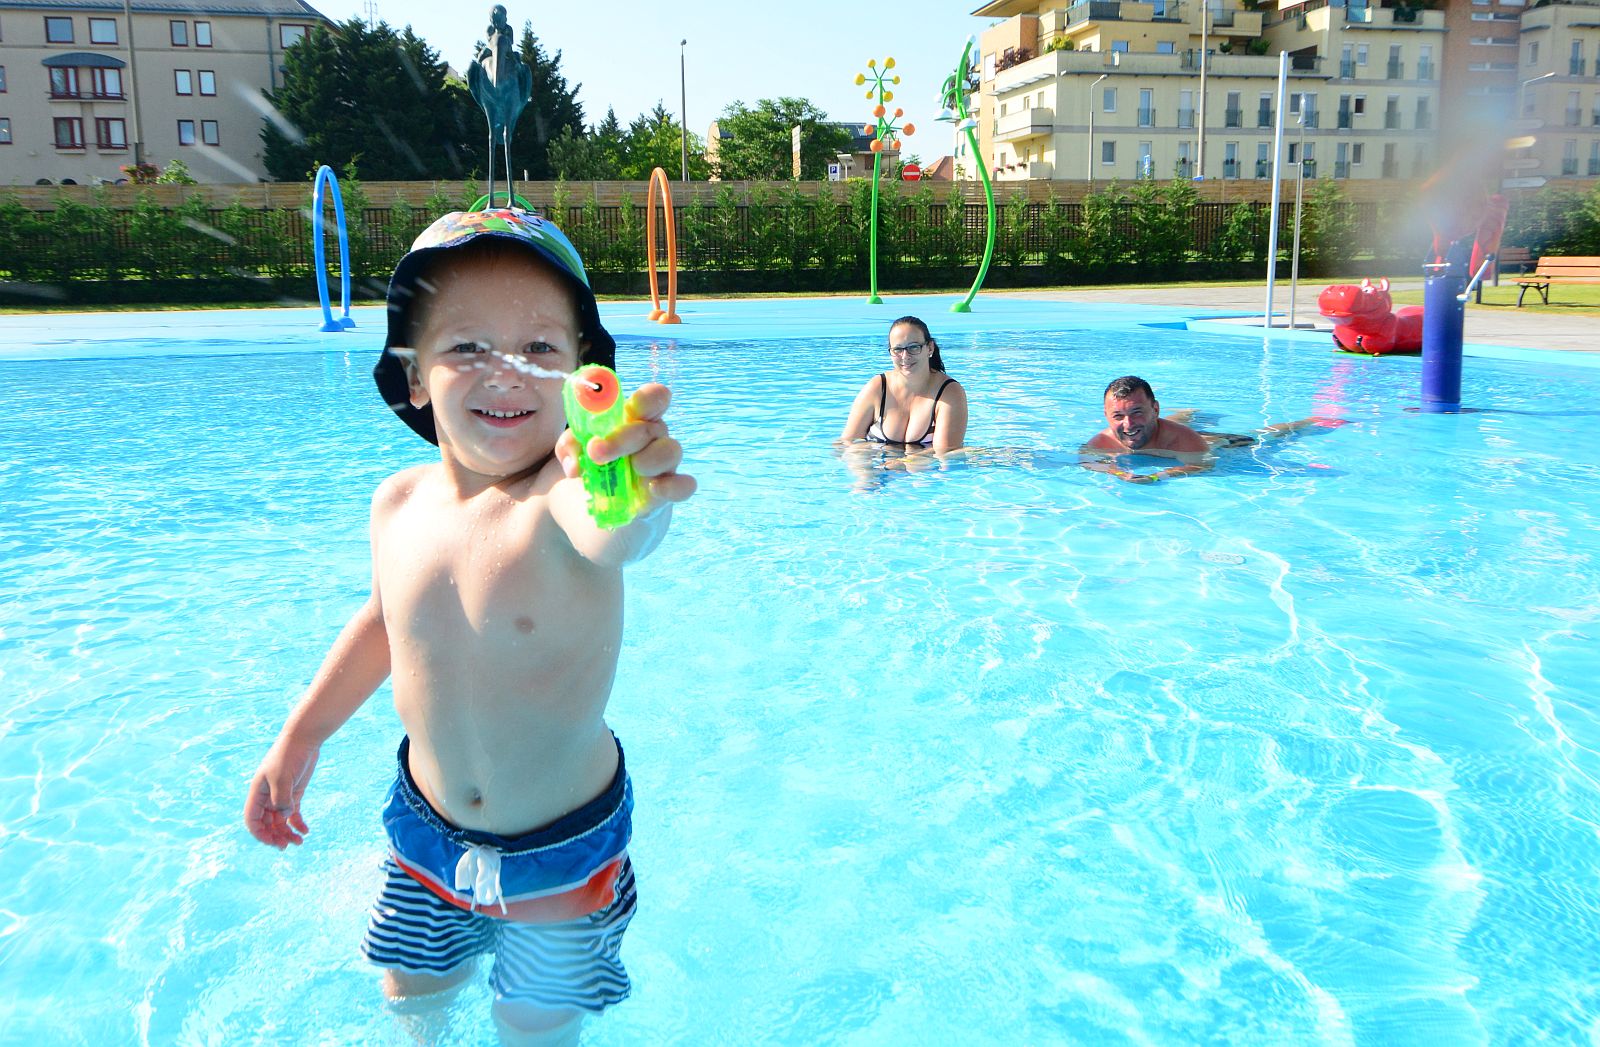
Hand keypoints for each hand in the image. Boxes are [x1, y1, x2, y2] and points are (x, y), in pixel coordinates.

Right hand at [244, 738, 319, 849]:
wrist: (304, 739)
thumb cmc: (289, 755)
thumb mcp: (283, 777)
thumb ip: (282, 799)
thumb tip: (284, 816)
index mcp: (258, 793)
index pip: (252, 820)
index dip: (259, 834)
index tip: (272, 842)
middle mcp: (267, 797)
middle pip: (266, 824)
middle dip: (275, 836)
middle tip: (287, 845)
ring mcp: (281, 796)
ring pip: (280, 821)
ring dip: (286, 833)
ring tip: (299, 842)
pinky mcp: (294, 793)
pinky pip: (293, 813)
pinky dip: (297, 823)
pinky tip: (305, 831)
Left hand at [557, 382, 696, 507]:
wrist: (597, 511)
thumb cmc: (594, 469)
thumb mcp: (574, 452)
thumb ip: (571, 447)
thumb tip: (576, 463)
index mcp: (634, 420)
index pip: (653, 399)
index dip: (647, 399)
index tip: (626, 408)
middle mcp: (653, 439)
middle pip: (652, 427)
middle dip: (622, 439)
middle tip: (596, 453)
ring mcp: (663, 466)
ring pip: (671, 451)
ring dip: (647, 459)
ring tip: (627, 472)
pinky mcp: (668, 493)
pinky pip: (684, 485)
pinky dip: (672, 487)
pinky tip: (653, 490)